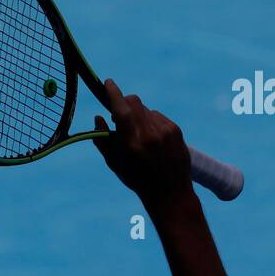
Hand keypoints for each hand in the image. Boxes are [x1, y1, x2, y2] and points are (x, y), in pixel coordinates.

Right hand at [92, 79, 191, 205]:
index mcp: (131, 144)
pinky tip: (152, 139)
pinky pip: (158, 116)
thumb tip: (98, 117)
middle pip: (134, 102)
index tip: (108, 83)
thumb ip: (103, 140)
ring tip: (138, 136)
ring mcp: (164, 131)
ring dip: (138, 116)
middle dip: (124, 103)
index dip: (113, 93)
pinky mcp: (175, 130)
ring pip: (146, 109)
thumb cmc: (137, 179)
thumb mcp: (114, 163)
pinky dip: (151, 122)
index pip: (121, 109)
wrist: (170, 192)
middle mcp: (149, 135)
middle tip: (118, 116)